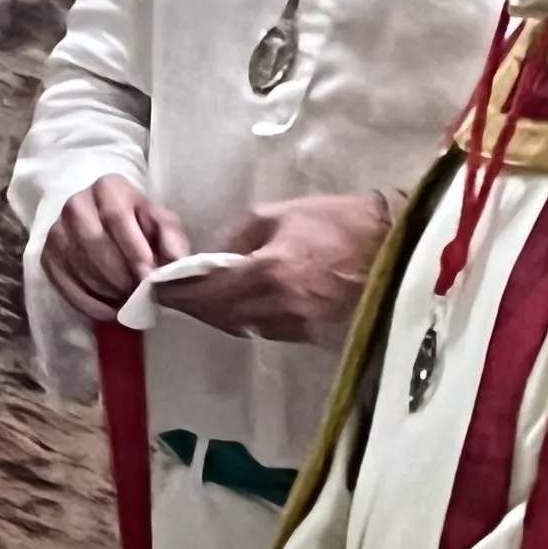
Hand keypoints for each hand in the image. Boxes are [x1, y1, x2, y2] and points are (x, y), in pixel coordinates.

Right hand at [43, 173, 187, 321]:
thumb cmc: (142, 227)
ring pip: (78, 265)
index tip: (148, 277)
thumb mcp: (164, 226)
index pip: (116, 216)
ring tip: (128, 300)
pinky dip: (89, 304)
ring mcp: (57, 231)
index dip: (133, 249)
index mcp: (108, 187)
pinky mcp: (47, 257)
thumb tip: (175, 262)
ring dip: (106, 290)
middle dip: (119, 274)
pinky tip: (110, 310)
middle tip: (138, 293)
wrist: (111, 230)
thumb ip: (172, 239)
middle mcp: (76, 204)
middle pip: (93, 242)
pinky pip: (64, 285)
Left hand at [149, 194, 392, 345]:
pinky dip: (244, 317)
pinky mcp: (310, 335)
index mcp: (268, 272)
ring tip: (200, 298)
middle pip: (218, 316)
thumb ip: (236, 238)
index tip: (156, 288)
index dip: (178, 292)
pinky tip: (237, 303)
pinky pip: (264, 329)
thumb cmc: (337, 221)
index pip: (207, 292)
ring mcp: (296, 326)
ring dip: (216, 313)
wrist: (391, 246)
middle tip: (172, 294)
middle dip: (192, 305)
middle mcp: (278, 307)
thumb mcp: (278, 214)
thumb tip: (212, 259)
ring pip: (239, 326)